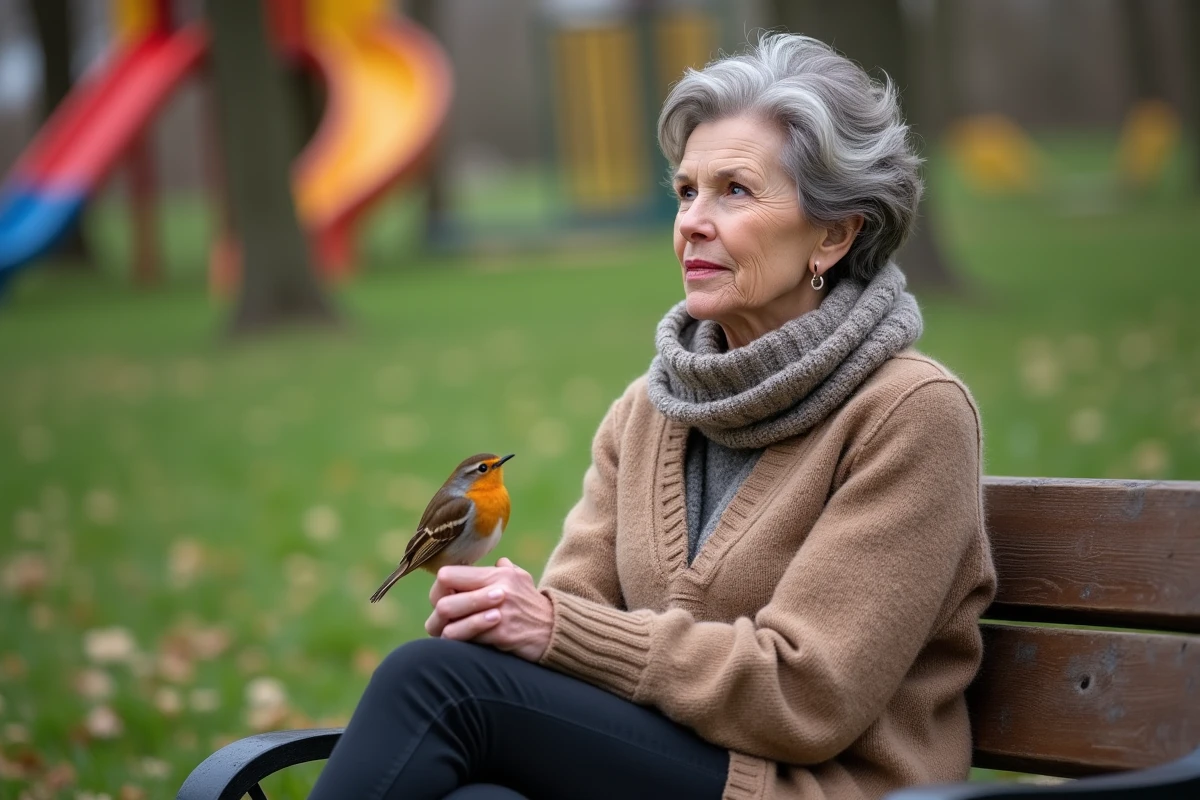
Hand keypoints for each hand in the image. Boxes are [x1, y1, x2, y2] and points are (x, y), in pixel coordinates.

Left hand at [425, 557, 552, 661]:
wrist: (557, 630)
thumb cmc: (533, 605)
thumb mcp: (522, 579)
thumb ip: (505, 570)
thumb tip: (498, 562)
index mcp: (497, 574)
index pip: (447, 575)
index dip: (441, 589)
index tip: (447, 598)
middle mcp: (496, 589)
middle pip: (444, 600)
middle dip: (439, 615)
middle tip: (443, 621)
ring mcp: (499, 611)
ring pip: (451, 621)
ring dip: (446, 630)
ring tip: (449, 633)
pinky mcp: (502, 632)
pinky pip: (466, 638)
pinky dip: (459, 642)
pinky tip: (462, 643)